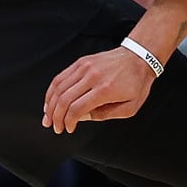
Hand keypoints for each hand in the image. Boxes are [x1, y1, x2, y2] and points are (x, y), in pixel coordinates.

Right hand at [43, 47, 157, 132]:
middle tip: (55, 126)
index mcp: (105, 90)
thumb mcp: (129, 107)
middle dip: (55, 116)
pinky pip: (61, 76)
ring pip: (59, 87)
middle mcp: (92, 76)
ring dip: (50, 104)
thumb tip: (82, 118)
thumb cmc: (136, 83)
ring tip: (48, 117)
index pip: (77, 108)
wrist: (139, 57)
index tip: (68, 129)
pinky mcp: (81, 62)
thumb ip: (104, 115)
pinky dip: (53, 90)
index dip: (68, 122)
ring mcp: (85, 67)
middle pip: (64, 99)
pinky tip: (51, 100)